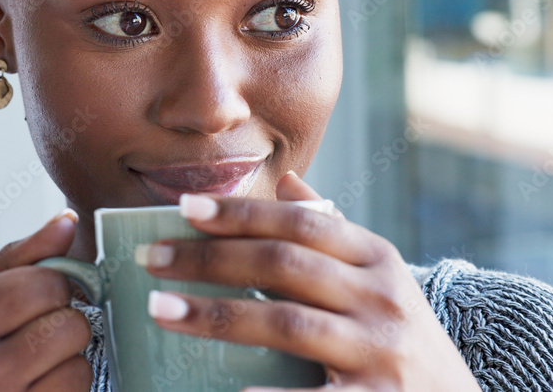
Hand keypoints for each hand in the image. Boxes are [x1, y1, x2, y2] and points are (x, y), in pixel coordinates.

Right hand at [0, 209, 92, 391]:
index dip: (49, 288)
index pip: (47, 284)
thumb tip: (67, 220)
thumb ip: (16, 258)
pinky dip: (64, 389)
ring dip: (64, 362)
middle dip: (60, 324)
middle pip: (71, 324)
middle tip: (28, 336)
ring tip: (27, 367)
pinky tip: (32, 388)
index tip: (31, 302)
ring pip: (80, 364)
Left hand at [137, 172, 481, 390]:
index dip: (242, 213)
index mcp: (378, 260)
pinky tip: (221, 386)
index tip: (184, 208)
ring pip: (285, 323)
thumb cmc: (401, 338)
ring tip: (160, 308)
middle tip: (151, 257)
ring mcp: (382, 353)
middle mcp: (383, 299)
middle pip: (283, 265)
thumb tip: (285, 181)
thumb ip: (332, 232)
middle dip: (210, 258)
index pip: (302, 224)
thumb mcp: (381, 277)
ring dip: (215, 314)